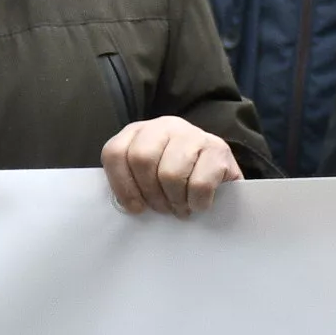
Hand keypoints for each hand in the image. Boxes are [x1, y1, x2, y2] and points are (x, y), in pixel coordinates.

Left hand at [101, 116, 242, 217]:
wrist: (220, 172)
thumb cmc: (178, 179)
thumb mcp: (149, 174)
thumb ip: (133, 181)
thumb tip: (127, 206)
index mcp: (139, 132)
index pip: (115, 152)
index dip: (122, 185)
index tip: (135, 207)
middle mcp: (164, 126)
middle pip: (141, 159)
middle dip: (150, 193)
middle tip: (162, 208)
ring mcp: (193, 134)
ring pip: (170, 173)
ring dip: (175, 200)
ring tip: (180, 207)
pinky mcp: (218, 149)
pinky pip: (200, 184)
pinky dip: (197, 203)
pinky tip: (198, 203)